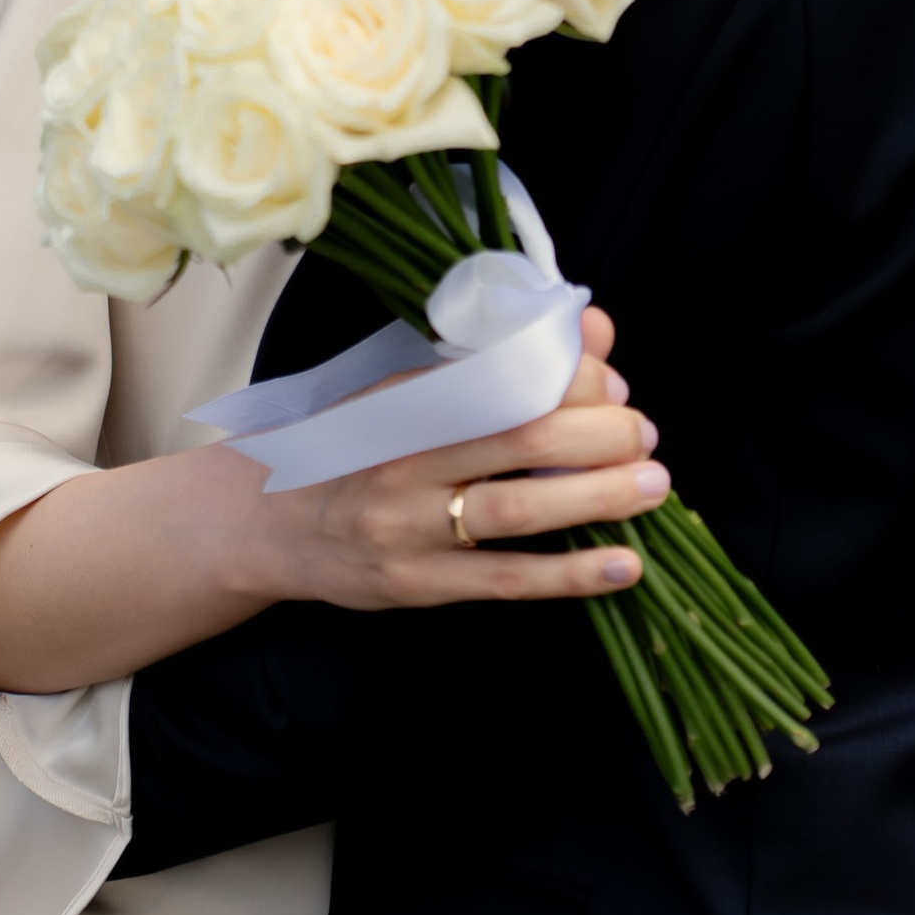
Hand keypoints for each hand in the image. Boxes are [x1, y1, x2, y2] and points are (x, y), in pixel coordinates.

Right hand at [236, 309, 665, 614]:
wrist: (260, 521)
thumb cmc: (345, 447)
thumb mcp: (400, 392)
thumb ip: (486, 366)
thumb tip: (586, 329)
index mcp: (404, 403)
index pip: (501, 380)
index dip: (569, 379)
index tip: (614, 382)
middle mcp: (404, 462)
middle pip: (518, 439)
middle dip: (597, 434)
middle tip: (645, 433)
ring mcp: (408, 528)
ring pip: (517, 510)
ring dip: (596, 496)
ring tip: (654, 485)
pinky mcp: (416, 585)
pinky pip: (505, 581)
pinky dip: (571, 575)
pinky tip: (625, 566)